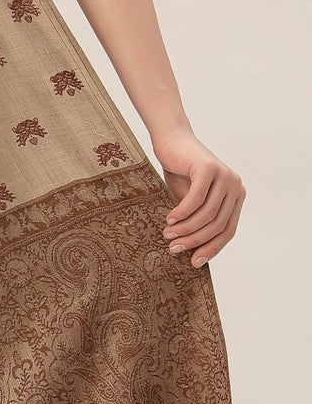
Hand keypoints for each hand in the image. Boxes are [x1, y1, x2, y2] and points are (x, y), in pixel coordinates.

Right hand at [151, 128, 244, 267]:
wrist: (171, 141)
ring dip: (186, 228)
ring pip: (207, 214)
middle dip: (195, 240)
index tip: (194, 262)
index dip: (212, 248)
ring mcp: (225, 177)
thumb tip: (193, 252)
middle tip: (174, 248)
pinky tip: (169, 218)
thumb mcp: (191, 201)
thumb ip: (197, 220)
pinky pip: (196, 199)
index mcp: (236, 197)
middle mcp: (236, 187)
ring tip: (168, 234)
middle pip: (218, 224)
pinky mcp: (209, 168)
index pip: (228, 230)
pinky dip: (182, 212)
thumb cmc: (180, 172)